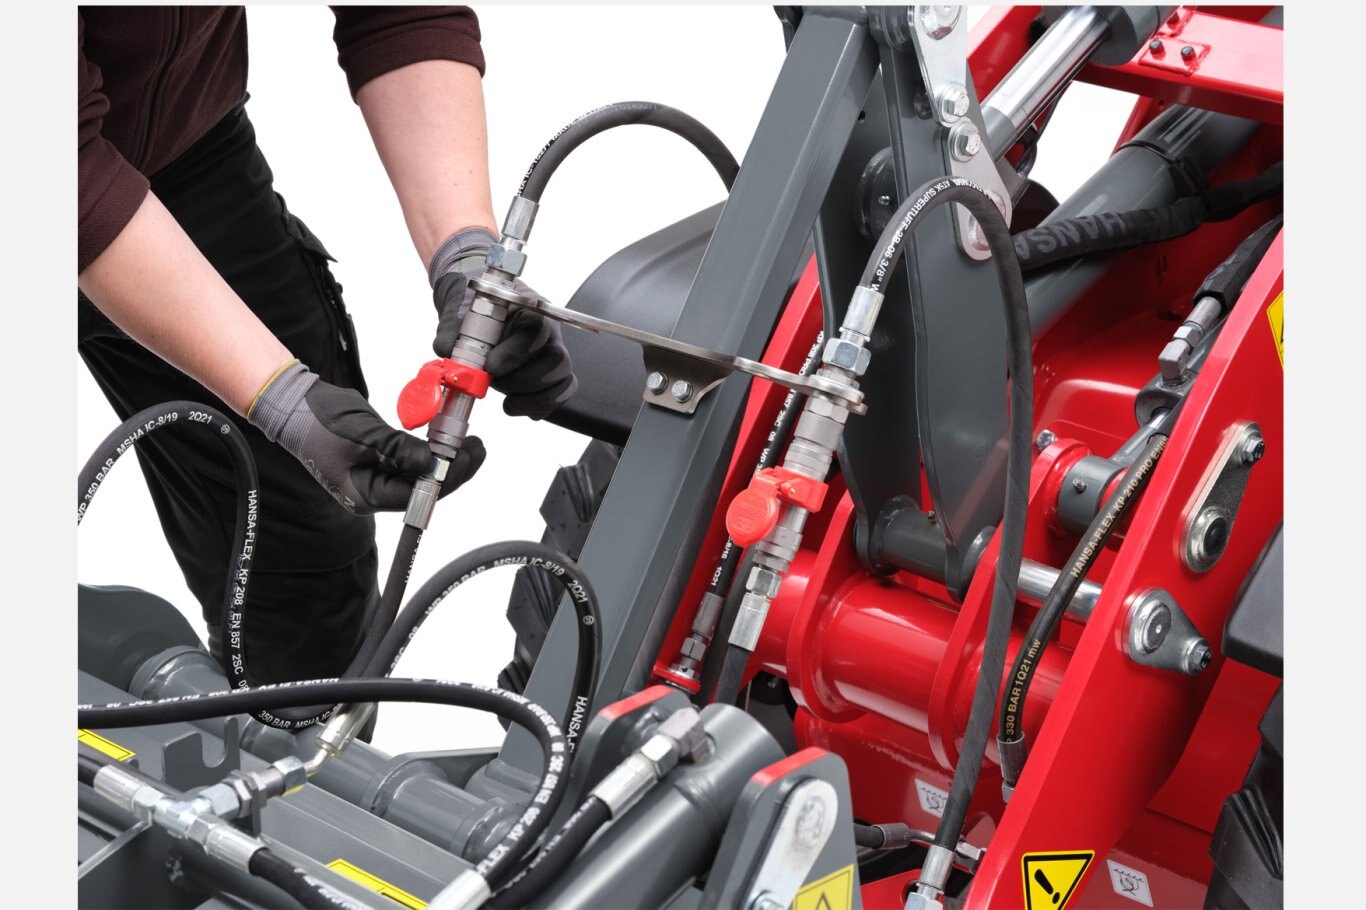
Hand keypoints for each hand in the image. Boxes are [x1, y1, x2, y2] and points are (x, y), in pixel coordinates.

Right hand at [249, 362, 483, 513]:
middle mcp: (372, 491)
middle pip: (422, 489)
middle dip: (453, 470)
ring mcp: (376, 477)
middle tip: (477, 447)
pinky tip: (447, 439)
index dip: (445, 478)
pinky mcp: (380, 461)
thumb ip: (399, 449)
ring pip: (421, 475)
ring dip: (446, 459)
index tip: (466, 456)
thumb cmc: (317, 419)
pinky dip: (430, 451)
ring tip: (470, 442)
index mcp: (364, 495)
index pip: (414, 495)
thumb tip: (433, 463)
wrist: (294, 402)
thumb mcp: (362, 434)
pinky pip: (412, 461)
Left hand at [429, 229, 577, 419]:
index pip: (538, 330)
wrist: (481, 314)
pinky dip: (535, 408)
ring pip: (563, 383)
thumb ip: (451, 329)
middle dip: (523, 380)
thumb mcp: (460, 313)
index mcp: (531, 312)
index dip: (516, 353)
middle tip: (495, 381)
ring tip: (504, 397)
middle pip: (558, 361)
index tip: (490, 367)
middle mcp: (549, 336)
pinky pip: (557, 399)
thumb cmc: (477, 310)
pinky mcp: (550, 381)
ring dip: (531, 398)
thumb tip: (445, 349)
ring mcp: (553, 359)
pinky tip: (512, 404)